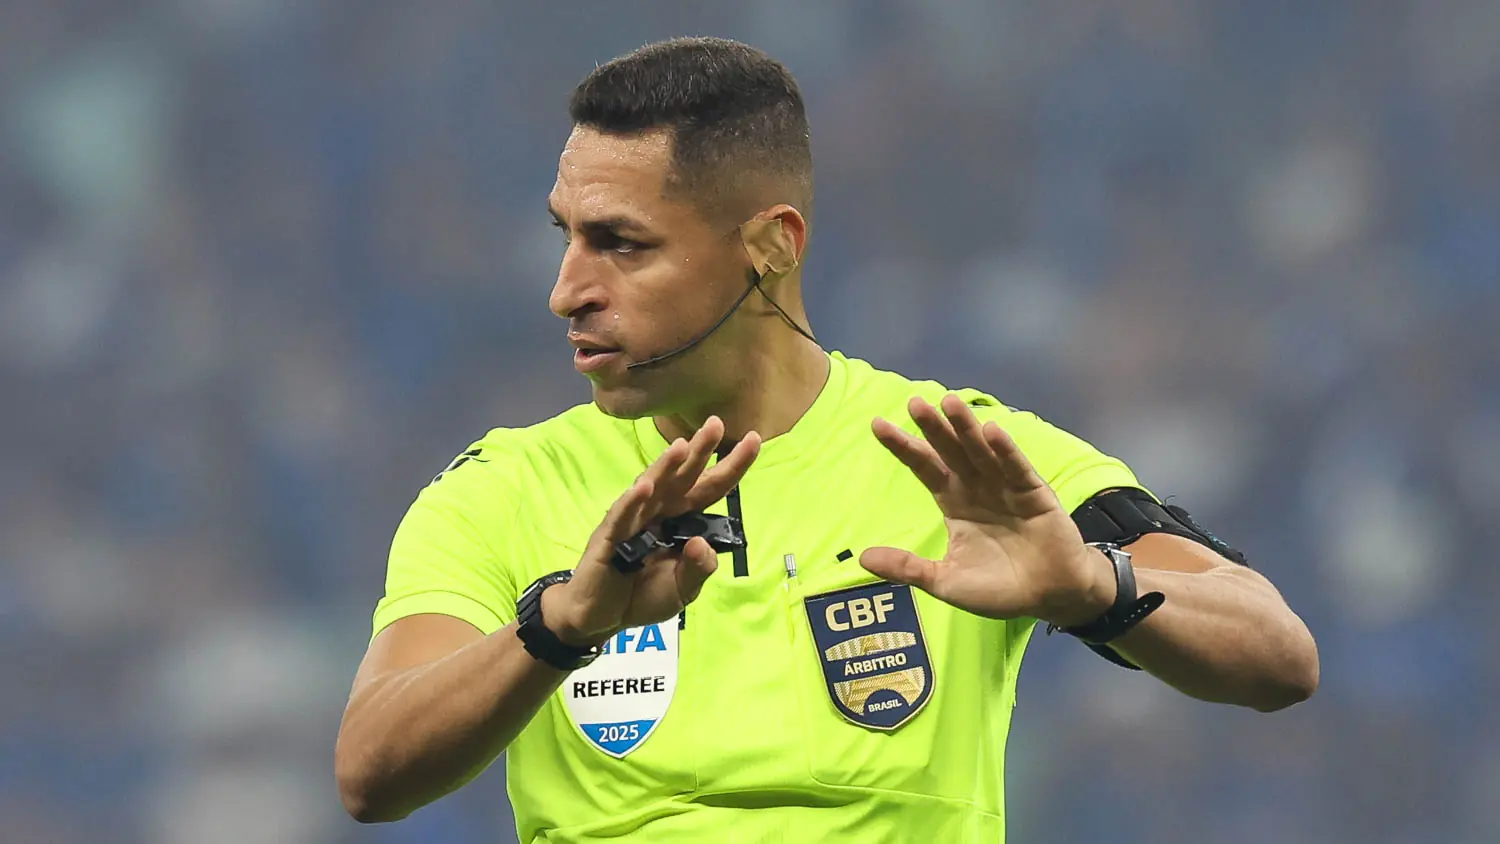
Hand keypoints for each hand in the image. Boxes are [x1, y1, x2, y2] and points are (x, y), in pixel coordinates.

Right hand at [543, 416, 760, 645]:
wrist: (602, 617)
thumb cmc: (643, 595)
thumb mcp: (682, 589)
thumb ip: (698, 569)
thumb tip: (703, 544)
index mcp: (680, 520)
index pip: (710, 488)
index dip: (731, 466)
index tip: (753, 439)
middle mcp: (658, 512)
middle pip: (683, 477)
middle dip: (699, 451)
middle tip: (715, 423)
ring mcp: (632, 520)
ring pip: (652, 488)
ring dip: (665, 467)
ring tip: (681, 446)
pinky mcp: (609, 537)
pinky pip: (622, 516)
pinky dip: (632, 501)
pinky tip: (644, 486)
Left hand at [859, 395, 1114, 627]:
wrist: (1050, 598)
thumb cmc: (999, 589)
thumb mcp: (946, 581)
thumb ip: (908, 568)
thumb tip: (862, 558)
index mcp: (954, 502)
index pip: (924, 468)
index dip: (903, 447)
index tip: (878, 424)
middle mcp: (977, 487)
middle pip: (950, 452)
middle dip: (933, 428)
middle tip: (914, 403)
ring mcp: (1006, 487)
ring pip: (981, 452)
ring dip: (967, 428)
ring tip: (949, 402)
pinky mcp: (1035, 494)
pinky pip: (1017, 469)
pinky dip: (1006, 451)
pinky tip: (992, 431)